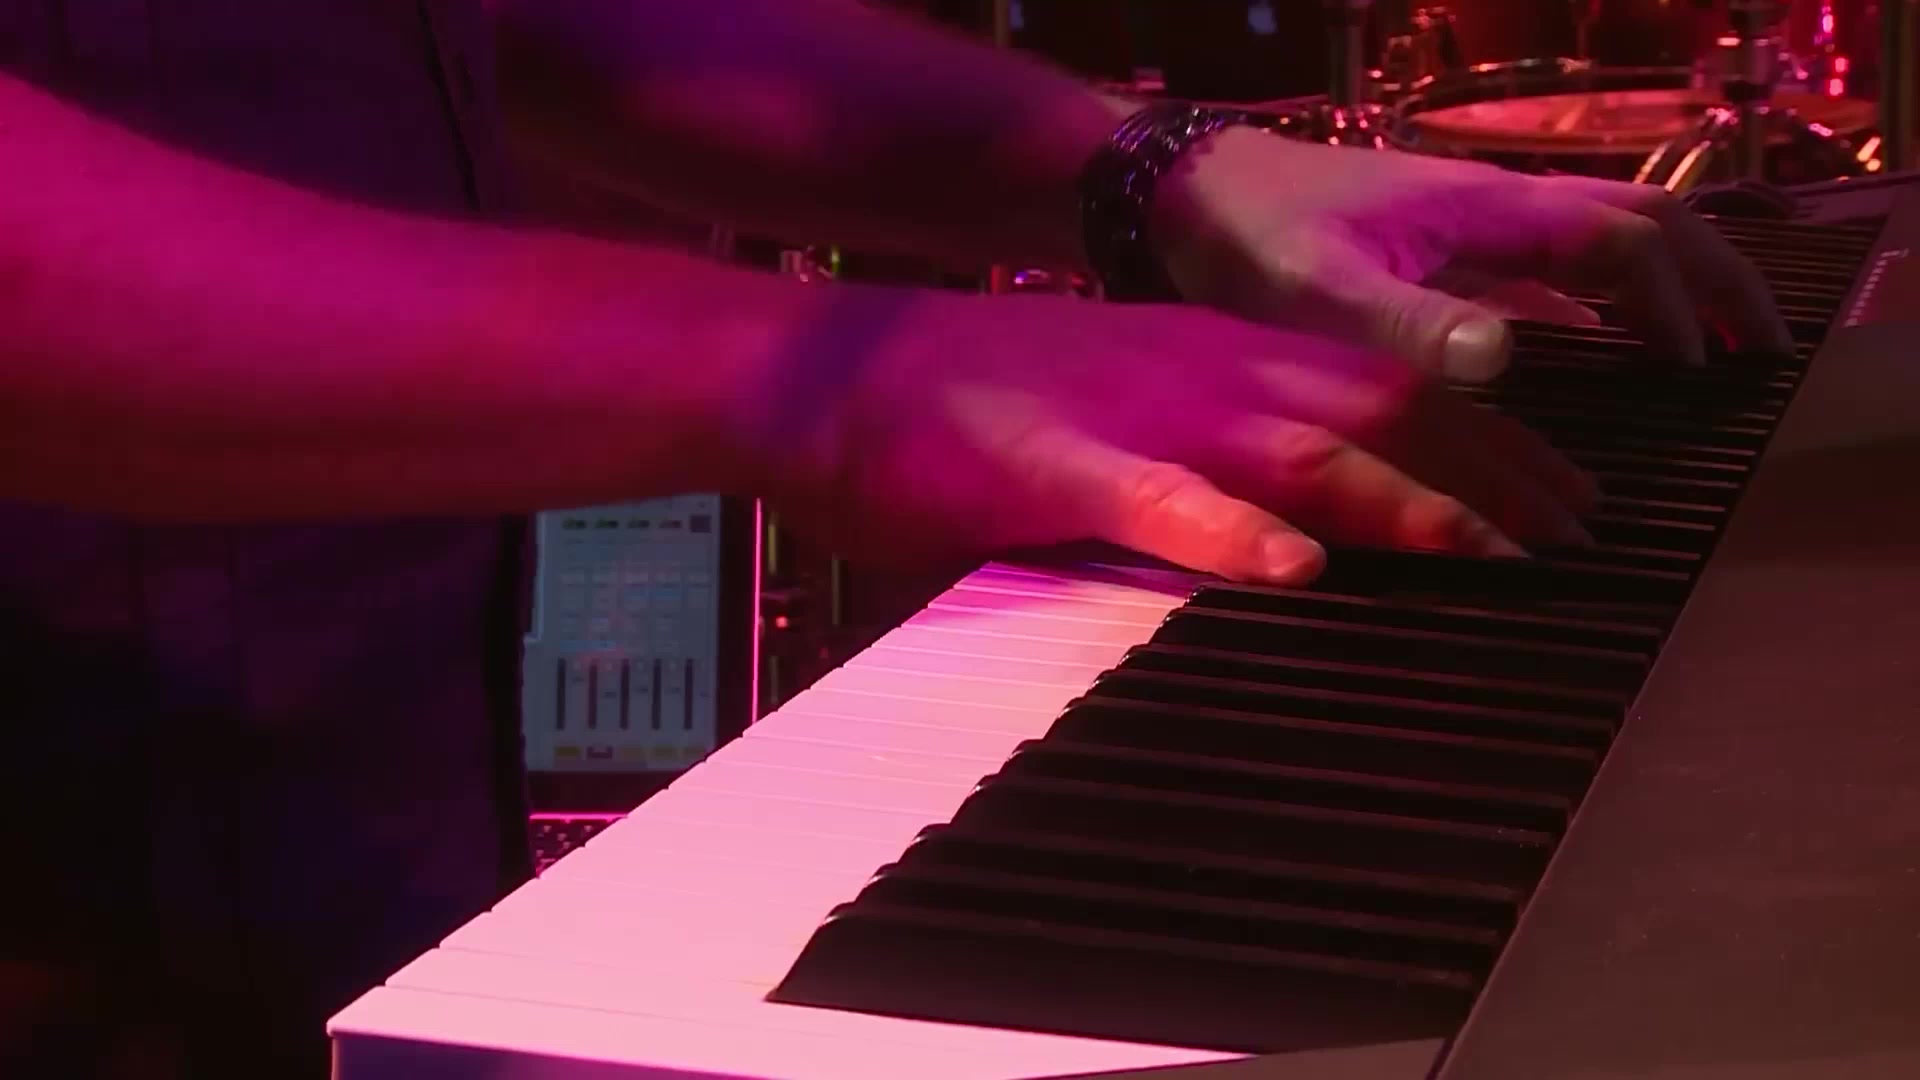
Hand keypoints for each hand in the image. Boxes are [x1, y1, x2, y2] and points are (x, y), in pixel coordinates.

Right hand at [758, 288, 1596, 583]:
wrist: (825, 366)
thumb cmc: (966, 399)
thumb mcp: (1109, 408)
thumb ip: (1203, 458)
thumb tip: (1298, 526)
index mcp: (1212, 353)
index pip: (1383, 386)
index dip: (1486, 439)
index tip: (1563, 497)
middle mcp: (1194, 367)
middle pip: (1373, 409)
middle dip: (1488, 470)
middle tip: (1575, 537)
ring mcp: (1125, 411)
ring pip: (1291, 449)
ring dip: (1399, 501)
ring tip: (1487, 552)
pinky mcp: (1044, 464)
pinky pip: (1152, 498)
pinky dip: (1226, 532)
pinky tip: (1291, 569)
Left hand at [1149, 130, 1794, 380]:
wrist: (1183, 193)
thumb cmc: (1248, 236)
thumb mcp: (1321, 289)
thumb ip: (1411, 324)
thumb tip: (1511, 356)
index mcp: (1487, 210)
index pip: (1624, 239)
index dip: (1675, 298)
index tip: (1706, 366)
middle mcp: (1494, 210)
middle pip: (1637, 223)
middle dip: (1709, 276)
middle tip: (1761, 344)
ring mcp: (1468, 227)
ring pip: (1596, 241)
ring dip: (1659, 285)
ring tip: (1703, 346)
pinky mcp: (1435, 250)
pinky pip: (1545, 267)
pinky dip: (1593, 299)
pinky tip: (1596, 338)